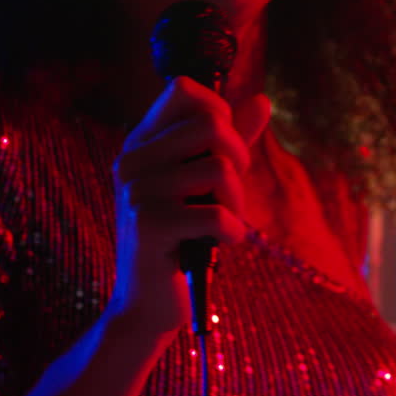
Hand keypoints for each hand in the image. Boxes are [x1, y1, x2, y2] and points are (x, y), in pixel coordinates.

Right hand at [105, 76, 270, 338]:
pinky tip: (219, 245)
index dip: (219, 111)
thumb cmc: (182, 239)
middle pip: (211, 124)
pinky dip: (233, 233)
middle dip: (239, 159)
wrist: (148, 305)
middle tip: (231, 194)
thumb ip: (231, 141)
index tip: (223, 149)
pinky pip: (218, 214)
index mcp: (141, 144)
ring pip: (220, 169)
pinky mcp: (149, 226)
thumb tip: (263, 101)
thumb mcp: (206, 185)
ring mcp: (136, 192)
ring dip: (237, 203)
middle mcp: (132, 161)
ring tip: (224, 225)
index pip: (183, 89)